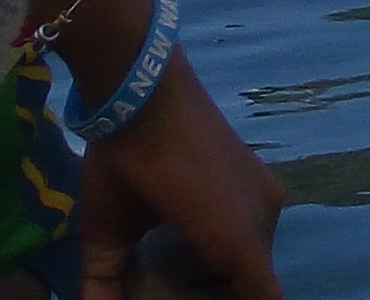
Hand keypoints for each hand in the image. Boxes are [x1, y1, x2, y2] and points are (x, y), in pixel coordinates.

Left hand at [77, 53, 285, 298]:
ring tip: (187, 276)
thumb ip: (103, 281)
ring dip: (229, 271)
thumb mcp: (107, 232)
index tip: (194, 299)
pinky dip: (230, 245)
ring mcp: (265, 192)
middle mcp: (265, 218)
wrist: (146, 89)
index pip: (260, 297)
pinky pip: (253, 226)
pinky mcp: (256, 173)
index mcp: (237, 239)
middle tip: (182, 289)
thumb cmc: (127, 166)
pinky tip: (193, 246)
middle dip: (226, 290)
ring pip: (256, 252)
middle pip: (256, 279)